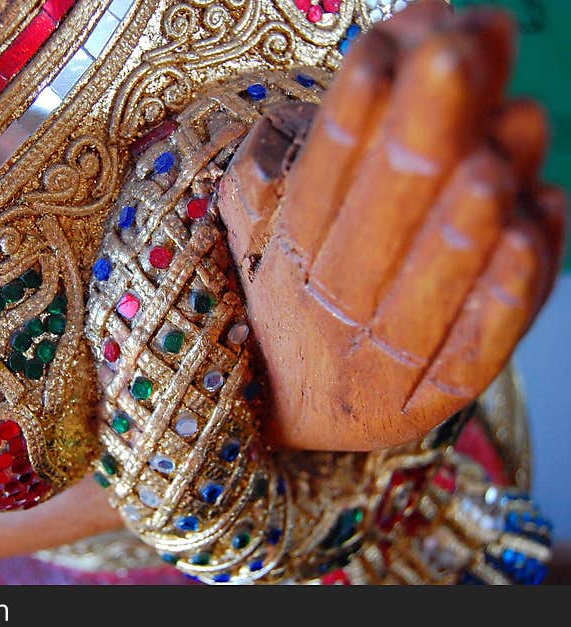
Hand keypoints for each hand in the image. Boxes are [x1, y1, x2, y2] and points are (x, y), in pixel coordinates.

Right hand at [219, 1, 565, 449]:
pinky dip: (507, 295)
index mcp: (288, 256)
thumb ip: (265, 171)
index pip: (320, 176)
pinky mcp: (429, 399)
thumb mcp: (258, 236)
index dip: (353, 111)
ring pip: (429, 281)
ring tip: (513, 127)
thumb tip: (301, 103)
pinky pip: (472, 350)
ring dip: (471, 206)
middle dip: (420, 130)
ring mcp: (379, 357)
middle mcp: (330, 304)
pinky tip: (539, 223)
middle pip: (378, 214)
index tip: (391, 41)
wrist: (296, 414)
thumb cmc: (295, 302)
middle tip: (459, 54)